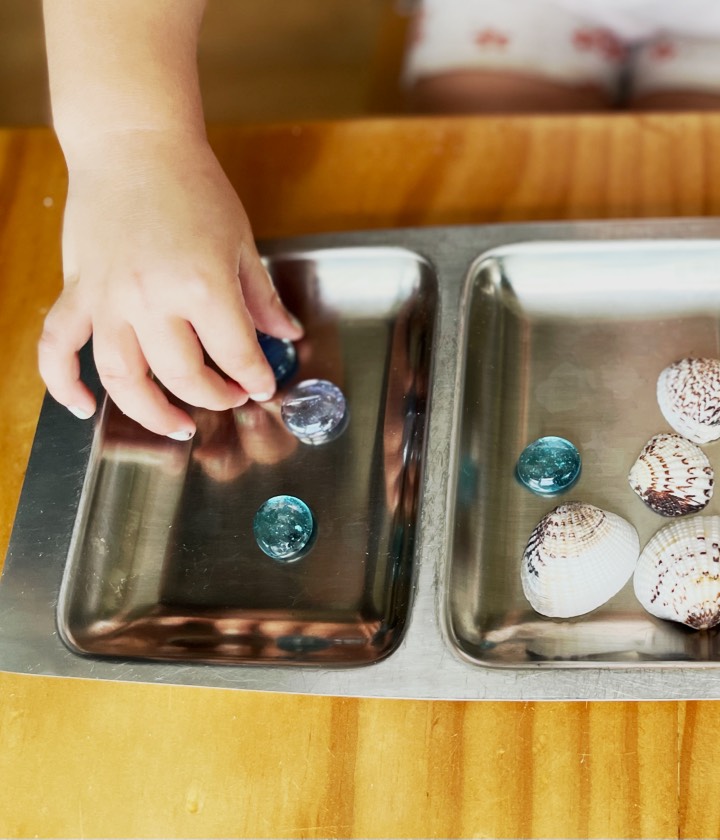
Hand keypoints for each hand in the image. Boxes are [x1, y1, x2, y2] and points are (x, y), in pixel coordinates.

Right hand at [38, 130, 302, 437]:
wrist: (134, 141)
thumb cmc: (192, 185)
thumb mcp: (241, 241)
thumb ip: (262, 296)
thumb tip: (287, 332)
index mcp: (202, 285)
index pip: (236, 355)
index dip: (255, 378)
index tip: (262, 385)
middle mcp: (152, 300)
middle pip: (185, 376)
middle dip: (216, 397)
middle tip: (230, 398)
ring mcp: (108, 299)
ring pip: (123, 380)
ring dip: (151, 413)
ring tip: (177, 425)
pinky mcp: (78, 291)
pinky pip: (58, 348)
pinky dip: (63, 384)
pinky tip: (82, 409)